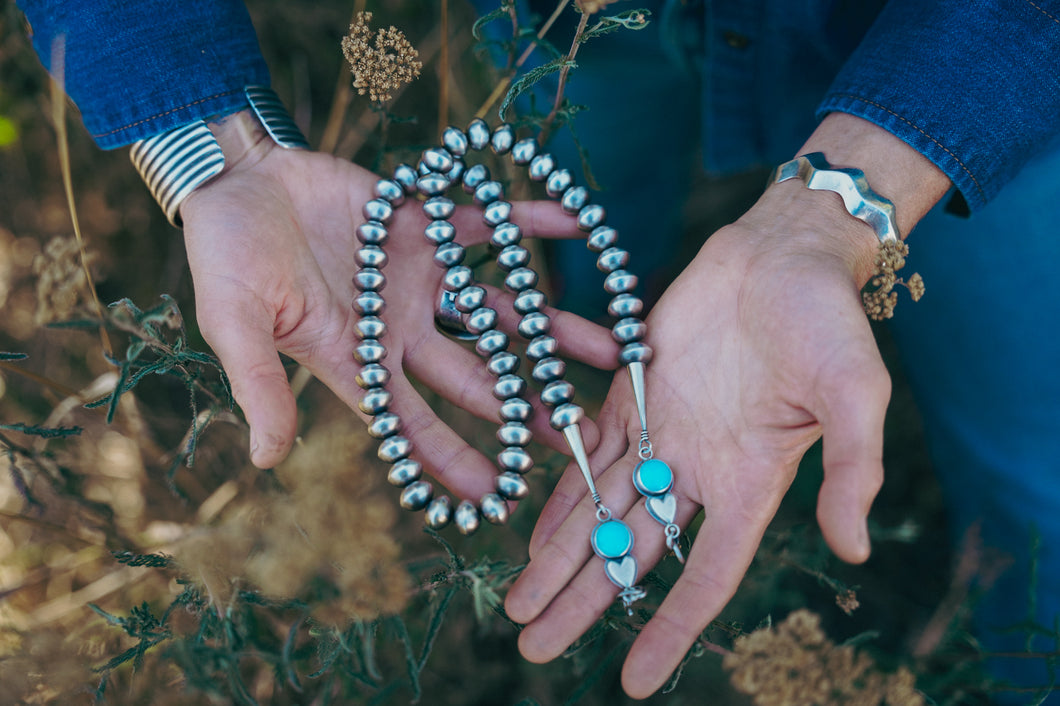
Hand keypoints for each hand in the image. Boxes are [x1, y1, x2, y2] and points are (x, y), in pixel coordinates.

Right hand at [179, 111, 615, 500]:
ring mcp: (419, 276)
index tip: (496, 494)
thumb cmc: (225, 255)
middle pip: (474, 375)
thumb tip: (266, 460)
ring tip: (612, 350)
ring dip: (552, 329)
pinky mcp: (425, 223)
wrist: (237, 179)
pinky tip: (577, 221)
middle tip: (577, 439)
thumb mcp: (235, 323)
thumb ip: (259, 384)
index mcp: (357, 358)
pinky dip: (528, 220)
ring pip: (499, 310)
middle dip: (523, 408)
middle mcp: (399, 325)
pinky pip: (487, 224)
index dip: (452, 456)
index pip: (411, 419)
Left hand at [504, 180, 907, 696]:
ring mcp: (661, 433)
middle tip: (534, 650)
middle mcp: (698, 470)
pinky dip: (559, 492)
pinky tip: (531, 533)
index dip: (668, 628)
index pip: (703, 576)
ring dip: (559, 559)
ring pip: (600, 509)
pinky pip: (588, 453)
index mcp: (749, 483)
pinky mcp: (632, 392)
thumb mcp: (855, 396)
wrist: (782, 251)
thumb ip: (851, 471)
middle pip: (633, 553)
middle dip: (584, 602)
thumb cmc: (828, 321)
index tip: (633, 682)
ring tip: (518, 610)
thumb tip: (853, 551)